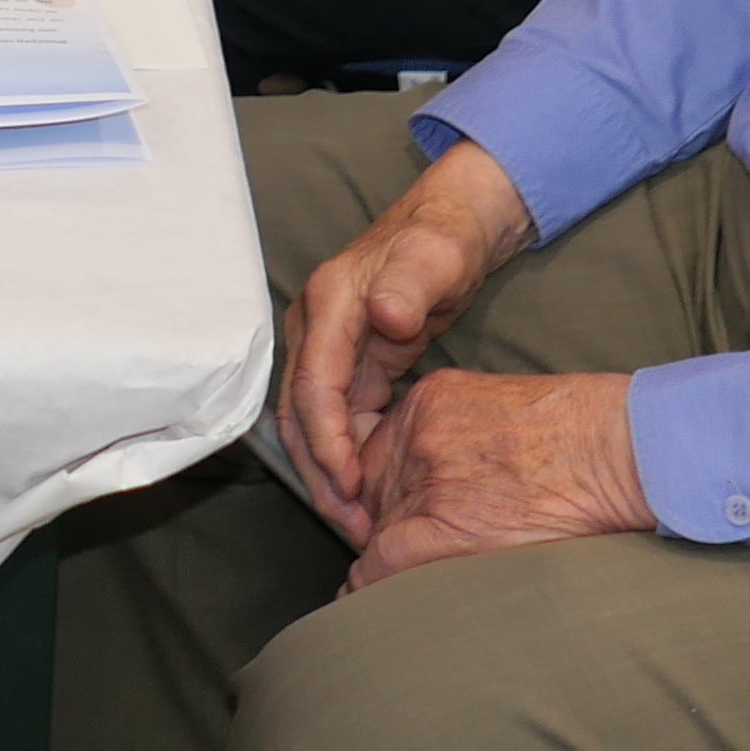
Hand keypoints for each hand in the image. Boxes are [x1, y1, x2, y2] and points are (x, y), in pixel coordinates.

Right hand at [277, 139, 540, 538]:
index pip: (312, 384)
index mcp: (328, 304)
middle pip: (300, 413)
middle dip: (319, 471)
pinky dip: (347, 455)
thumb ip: (409, 286)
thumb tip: (386, 316)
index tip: (349, 482)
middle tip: (350, 524)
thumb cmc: (441, 240)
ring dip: (330, 472)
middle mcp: (316, 329)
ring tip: (358, 522)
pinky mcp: (349, 364)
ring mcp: (328, 348)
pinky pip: (337, 419)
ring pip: (312, 423)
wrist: (449, 226)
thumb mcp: (433, 257)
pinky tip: (369, 490)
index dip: (325, 439)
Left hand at [338, 370, 650, 586]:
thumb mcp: (502, 408)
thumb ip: (456, 435)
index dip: (383, 495)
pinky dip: (371, 585)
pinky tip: (367, 600)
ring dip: (384, 560)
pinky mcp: (448, 524)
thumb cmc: (583, 435)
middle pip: (372, 495)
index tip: (390, 522)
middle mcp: (418, 433)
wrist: (622, 450)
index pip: (376, 457)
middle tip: (396, 559)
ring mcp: (430, 477)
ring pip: (376, 531)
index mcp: (430, 400)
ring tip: (388, 587)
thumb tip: (439, 484)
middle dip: (382, 528)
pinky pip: (383, 561)